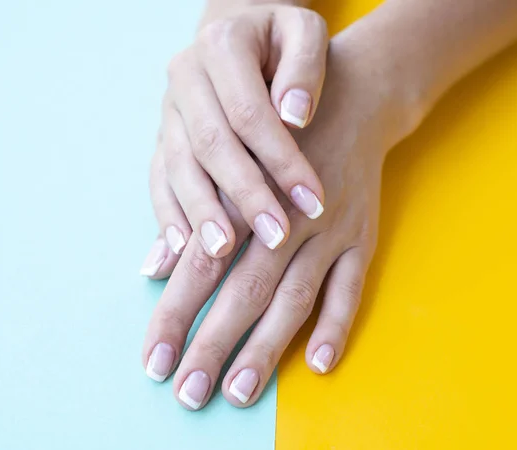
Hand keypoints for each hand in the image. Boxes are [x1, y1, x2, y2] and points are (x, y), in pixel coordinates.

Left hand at [141, 39, 416, 408]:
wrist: (354, 97)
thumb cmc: (278, 133)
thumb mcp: (230, 156)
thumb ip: (194, 212)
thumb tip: (153, 267)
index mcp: (246, 194)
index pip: (202, 263)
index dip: (176, 312)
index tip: (153, 361)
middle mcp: (287, 216)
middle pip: (246, 288)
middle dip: (214, 343)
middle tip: (189, 394)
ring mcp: (330, 229)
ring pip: (295, 296)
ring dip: (267, 346)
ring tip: (239, 391)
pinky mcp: (363, 235)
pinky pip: (352, 287)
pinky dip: (337, 324)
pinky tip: (319, 365)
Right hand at [152, 4, 328, 266]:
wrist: (241, 35)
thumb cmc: (281, 39)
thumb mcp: (305, 32)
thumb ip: (305, 66)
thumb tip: (295, 115)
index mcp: (221, 44)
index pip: (250, 113)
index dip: (282, 160)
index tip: (314, 202)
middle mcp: (185, 76)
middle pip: (211, 145)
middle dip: (245, 196)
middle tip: (276, 238)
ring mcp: (169, 109)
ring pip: (178, 166)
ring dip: (201, 213)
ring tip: (222, 252)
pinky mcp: (162, 136)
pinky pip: (158, 178)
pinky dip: (168, 214)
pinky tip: (179, 248)